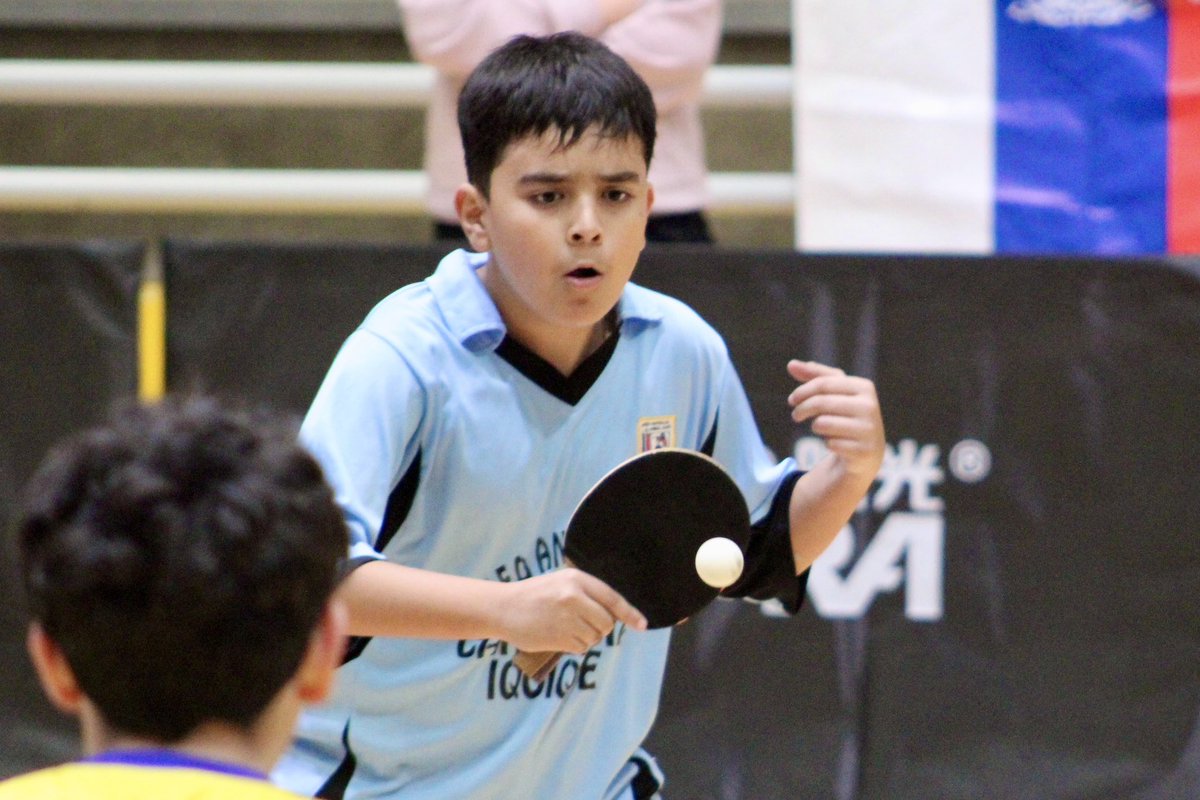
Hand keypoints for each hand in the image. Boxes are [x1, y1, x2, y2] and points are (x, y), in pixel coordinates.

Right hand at [498, 568, 646, 653]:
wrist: (503, 607)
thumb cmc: (535, 594)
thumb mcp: (561, 584)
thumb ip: (587, 595)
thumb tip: (614, 614)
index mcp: (577, 580)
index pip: (612, 598)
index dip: (630, 614)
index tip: (642, 625)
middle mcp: (574, 597)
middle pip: (607, 623)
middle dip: (600, 627)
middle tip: (582, 622)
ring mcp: (566, 619)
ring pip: (594, 637)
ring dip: (585, 637)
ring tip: (564, 627)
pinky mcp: (559, 637)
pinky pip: (580, 647)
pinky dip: (574, 645)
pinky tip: (558, 635)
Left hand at [786, 359, 884, 479]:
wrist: (868, 449)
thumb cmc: (846, 414)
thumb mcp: (834, 393)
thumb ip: (815, 376)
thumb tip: (791, 364)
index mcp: (863, 387)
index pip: (823, 383)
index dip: (802, 391)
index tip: (792, 400)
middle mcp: (869, 406)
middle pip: (821, 402)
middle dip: (802, 409)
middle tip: (795, 415)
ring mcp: (868, 429)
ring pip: (823, 424)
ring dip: (816, 426)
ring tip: (820, 427)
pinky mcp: (864, 450)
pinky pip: (831, 444)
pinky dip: (828, 443)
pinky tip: (837, 443)